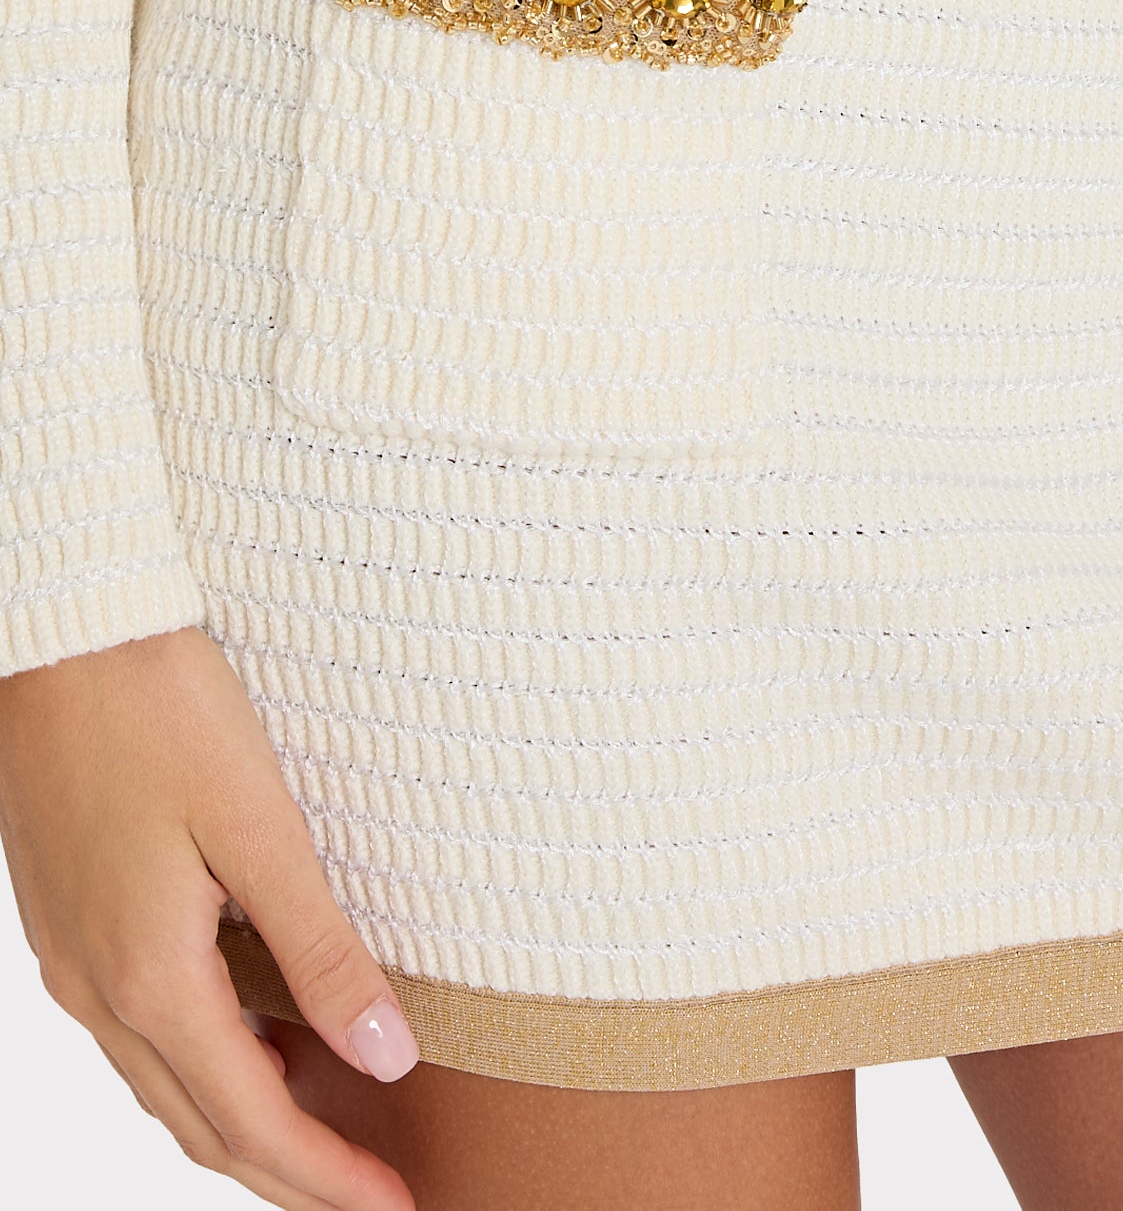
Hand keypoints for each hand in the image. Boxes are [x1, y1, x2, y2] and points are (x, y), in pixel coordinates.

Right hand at [0, 625, 417, 1210]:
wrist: (66, 630)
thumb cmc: (160, 707)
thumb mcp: (261, 826)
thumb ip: (323, 950)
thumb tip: (388, 1056)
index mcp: (147, 976)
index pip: (251, 1122)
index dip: (327, 1178)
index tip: (396, 1208)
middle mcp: (97, 987)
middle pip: (200, 1124)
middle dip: (287, 1170)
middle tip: (369, 1189)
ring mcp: (73, 958)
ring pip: (164, 1083)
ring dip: (243, 1119)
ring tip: (328, 1125)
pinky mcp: (69, 920)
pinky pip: (140, 1030)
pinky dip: (203, 1061)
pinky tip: (256, 1035)